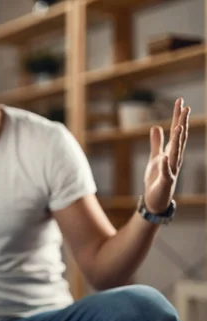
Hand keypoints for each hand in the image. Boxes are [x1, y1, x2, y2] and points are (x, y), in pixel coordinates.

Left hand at [143, 98, 189, 213]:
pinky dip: (166, 165)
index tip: (180, 101)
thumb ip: (156, 143)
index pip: (176, 131)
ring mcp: (172, 170)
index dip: (178, 116)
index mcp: (171, 152)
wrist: (155, 200)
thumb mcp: (154, 157)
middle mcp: (174, 159)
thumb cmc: (156, 178)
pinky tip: (165, 157)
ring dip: (178, 141)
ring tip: (179, 127)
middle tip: (186, 108)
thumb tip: (155, 126)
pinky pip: (166, 172)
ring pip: (176, 153)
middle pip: (179, 139)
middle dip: (182, 123)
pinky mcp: (166, 181)